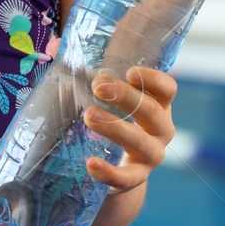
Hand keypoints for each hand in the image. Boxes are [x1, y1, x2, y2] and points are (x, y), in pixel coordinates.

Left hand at [82, 66, 178, 194]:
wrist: (116, 165)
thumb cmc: (113, 117)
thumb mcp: (106, 96)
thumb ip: (84, 69)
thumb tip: (57, 47)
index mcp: (158, 104)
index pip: (167, 89)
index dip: (154, 80)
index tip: (130, 72)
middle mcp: (161, 129)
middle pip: (152, 111)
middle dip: (125, 97)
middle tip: (97, 86)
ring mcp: (151, 155)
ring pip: (139, 141)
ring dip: (115, 127)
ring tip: (88, 115)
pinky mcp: (136, 178)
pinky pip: (126, 178)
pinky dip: (109, 172)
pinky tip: (90, 164)